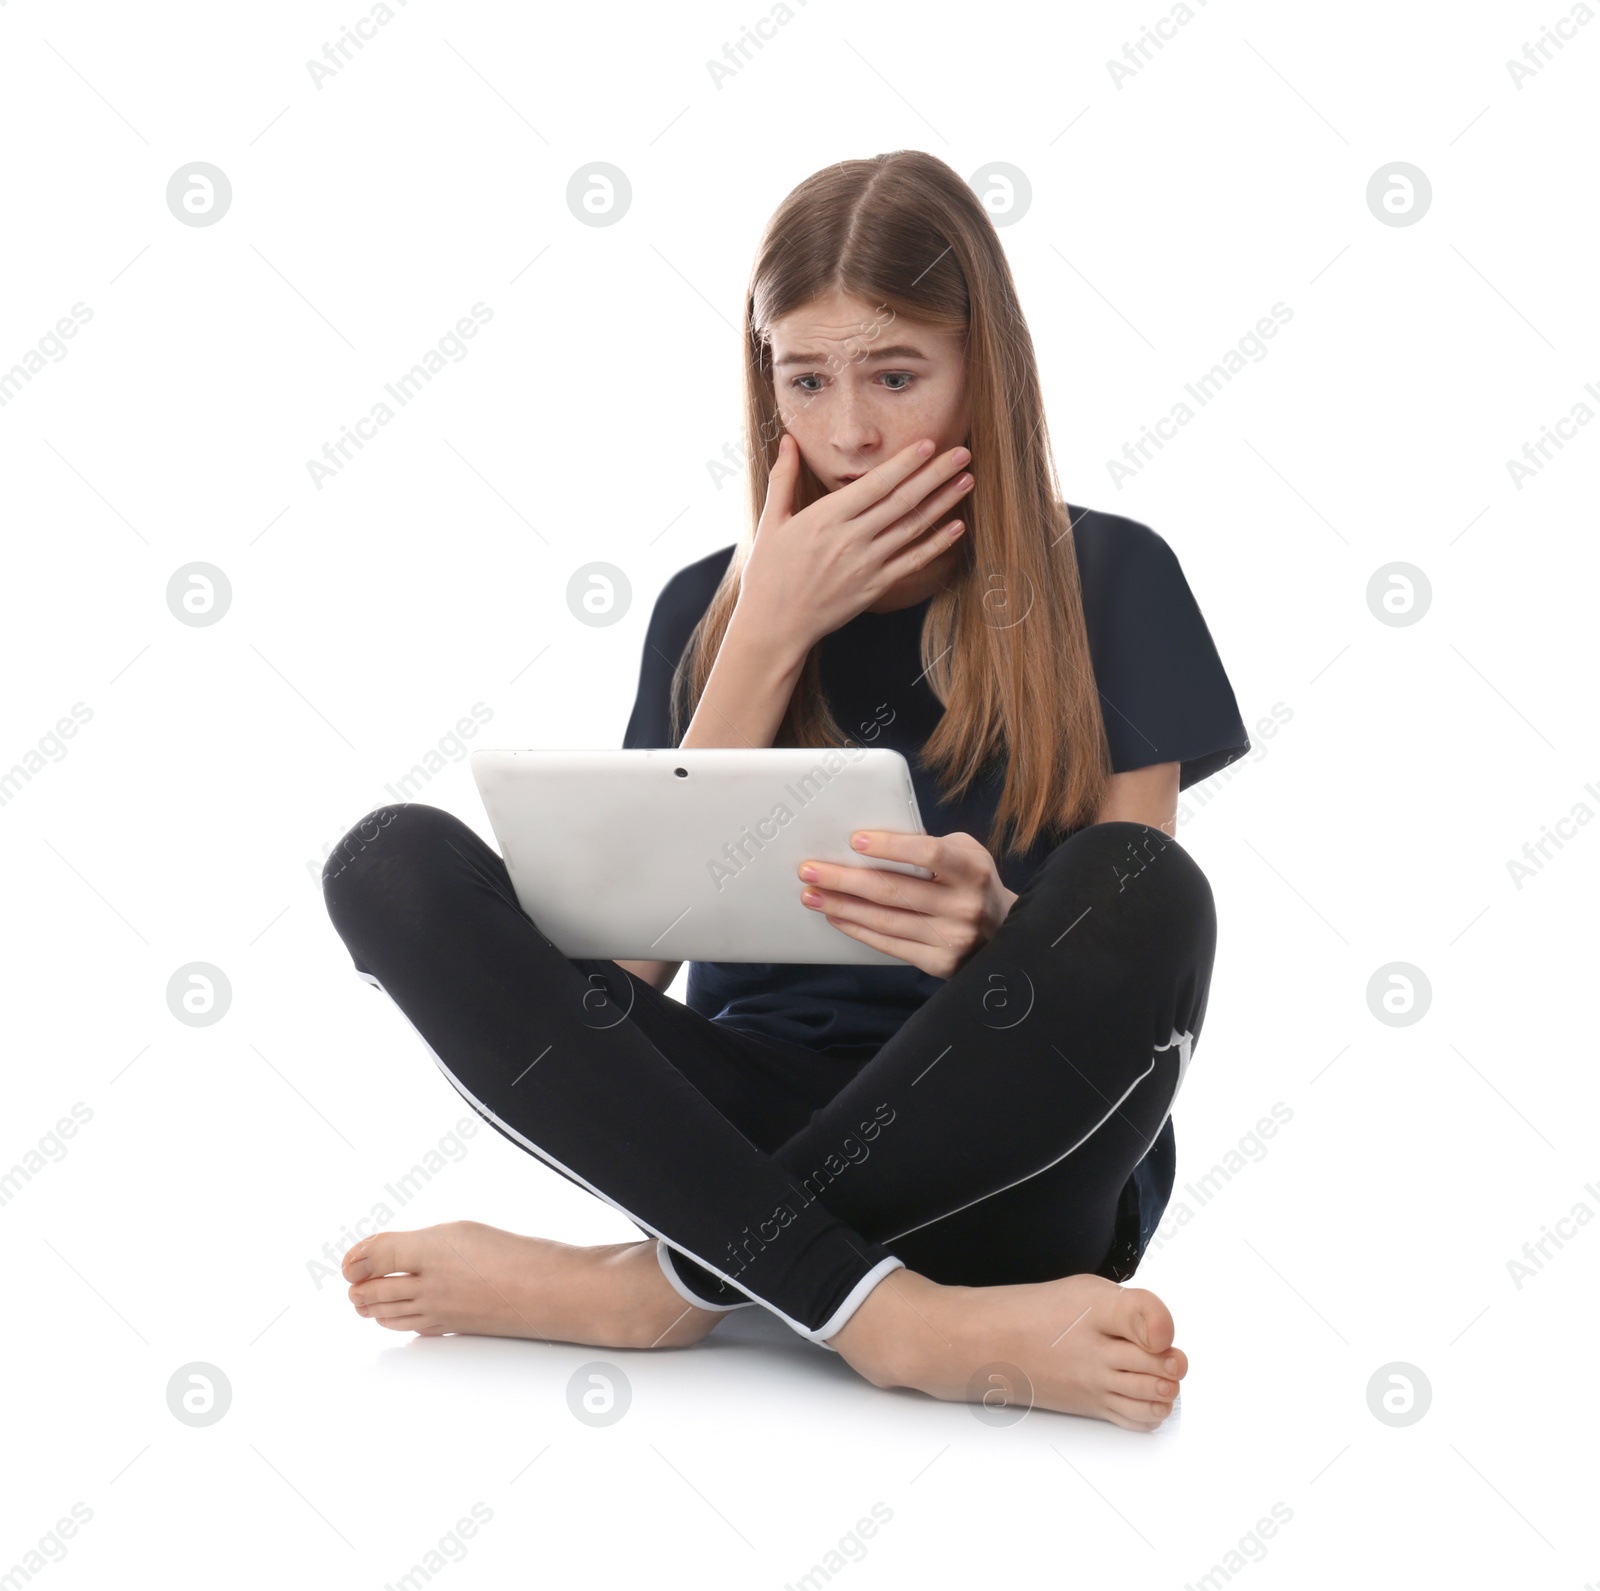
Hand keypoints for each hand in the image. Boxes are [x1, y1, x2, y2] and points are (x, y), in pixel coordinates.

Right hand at [735, 434, 974, 653]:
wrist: (774, 626)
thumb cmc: (768, 573)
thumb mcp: (771, 522)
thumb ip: (783, 478)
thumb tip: (787, 441)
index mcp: (825, 518)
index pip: (874, 483)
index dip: (905, 462)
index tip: (929, 443)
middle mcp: (850, 539)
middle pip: (902, 501)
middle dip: (935, 475)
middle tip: (962, 453)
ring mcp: (866, 565)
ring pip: (912, 528)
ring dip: (943, 503)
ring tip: (967, 481)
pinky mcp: (874, 588)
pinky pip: (912, 562)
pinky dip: (936, 544)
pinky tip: (956, 528)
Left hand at [797, 830, 1017, 979]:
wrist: (1005, 931)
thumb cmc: (973, 882)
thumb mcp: (966, 853)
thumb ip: (929, 845)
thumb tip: (874, 843)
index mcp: (971, 870)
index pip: (927, 853)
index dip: (889, 846)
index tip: (854, 840)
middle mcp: (963, 905)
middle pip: (894, 891)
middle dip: (845, 879)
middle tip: (809, 870)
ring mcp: (951, 938)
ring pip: (885, 921)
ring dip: (842, 907)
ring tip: (812, 895)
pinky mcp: (939, 962)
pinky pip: (889, 945)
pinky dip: (857, 930)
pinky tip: (836, 917)